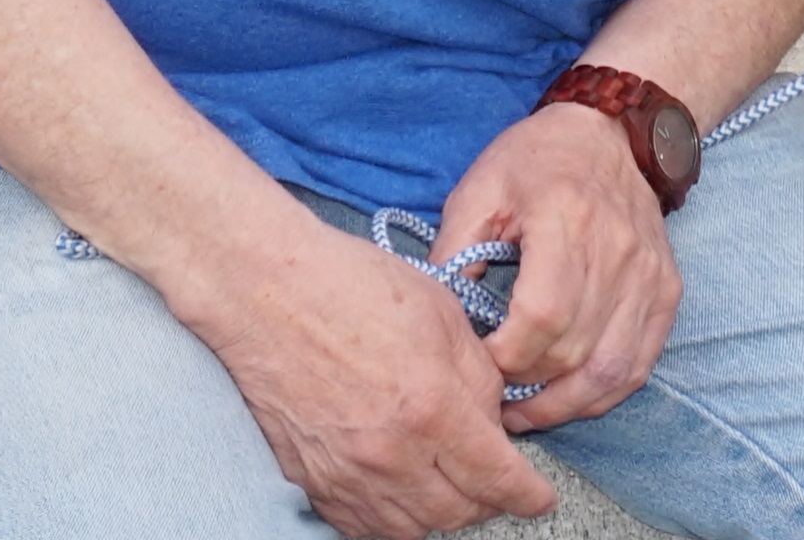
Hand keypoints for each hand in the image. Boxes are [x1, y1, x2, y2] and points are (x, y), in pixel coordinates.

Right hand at [183, 212, 559, 537]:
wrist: (264, 290)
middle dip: (487, 504)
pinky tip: (400, 494)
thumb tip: (494, 422)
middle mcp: (390, 454)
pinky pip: (360, 525)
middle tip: (494, 482)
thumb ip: (480, 378)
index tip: (539, 498)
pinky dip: (389, 519)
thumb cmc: (350, 286)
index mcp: (432, 408)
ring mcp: (346, 473)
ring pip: (411, 528)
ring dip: (440, 514)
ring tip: (449, 487)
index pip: (497, 479)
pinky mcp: (310, 477)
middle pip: (457, 513)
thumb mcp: (442, 314)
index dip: (528, 496)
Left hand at [443, 101, 681, 431]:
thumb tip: (437, 318)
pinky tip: (569, 399)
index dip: (507, 355)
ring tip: (526, 414)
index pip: (542, 314)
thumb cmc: (535, 159)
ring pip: (612, 369)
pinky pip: (640, 363)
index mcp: (566, 218)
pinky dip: (605, 392)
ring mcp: (649, 275)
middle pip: (574, 350)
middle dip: (528, 386)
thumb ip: (453, 252)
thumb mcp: (479, 189)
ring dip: (566, 404)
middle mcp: (617, 250)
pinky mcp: (667, 290)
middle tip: (492, 395)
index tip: (479, 363)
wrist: (610, 132)